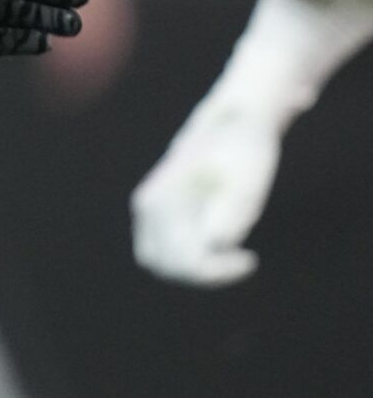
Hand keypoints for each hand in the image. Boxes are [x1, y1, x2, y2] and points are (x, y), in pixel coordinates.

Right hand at [131, 97, 282, 286]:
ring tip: (231, 253)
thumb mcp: (247, 180)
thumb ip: (230, 212)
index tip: (250, 258)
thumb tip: (214, 243)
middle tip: (240, 259)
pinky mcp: (157, 213)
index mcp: (161, 198)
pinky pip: (166, 251)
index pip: (180, 260)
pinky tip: (223, 241)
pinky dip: (193, 257)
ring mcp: (148, 210)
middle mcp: (147, 207)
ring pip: (161, 263)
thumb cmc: (242, 150)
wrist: (232, 123)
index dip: (217, 271)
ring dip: (195, 268)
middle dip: (202, 273)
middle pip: (164, 266)